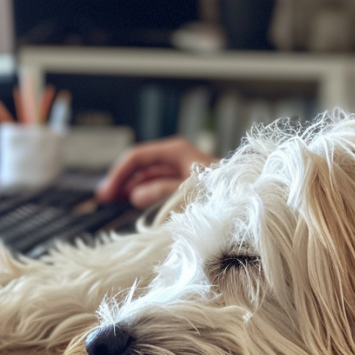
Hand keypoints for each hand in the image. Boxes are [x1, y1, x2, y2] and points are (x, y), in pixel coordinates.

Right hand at [95, 136, 218, 208]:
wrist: (251, 195)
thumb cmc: (226, 189)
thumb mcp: (190, 189)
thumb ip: (162, 191)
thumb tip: (135, 195)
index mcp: (176, 150)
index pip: (137, 157)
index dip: (119, 174)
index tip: (107, 193)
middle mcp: (176, 156)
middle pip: (140, 165)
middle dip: (121, 180)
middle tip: (103, 199)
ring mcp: (181, 168)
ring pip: (148, 175)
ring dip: (131, 187)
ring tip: (114, 202)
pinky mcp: (186, 181)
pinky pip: (158, 184)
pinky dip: (145, 192)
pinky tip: (136, 204)